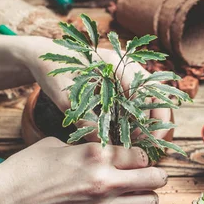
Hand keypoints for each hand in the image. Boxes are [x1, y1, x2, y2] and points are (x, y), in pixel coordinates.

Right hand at [0, 137, 166, 203]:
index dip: (142, 156)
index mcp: (95, 153)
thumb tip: (98, 149)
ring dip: (147, 198)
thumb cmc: (26, 169)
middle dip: (156, 176)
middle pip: (155, 179)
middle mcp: (104, 180)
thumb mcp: (56, 145)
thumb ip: (84, 147)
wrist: (5, 203)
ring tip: (137, 194)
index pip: (142, 154)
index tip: (136, 159)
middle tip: (149, 176)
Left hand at [21, 37, 171, 140]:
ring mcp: (129, 72)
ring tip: (147, 145)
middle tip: (151, 146)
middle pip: (156, 93)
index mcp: (113, 61)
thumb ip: (83, 120)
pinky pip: (145, 101)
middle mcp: (127, 64)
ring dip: (154, 122)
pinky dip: (146, 119)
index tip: (135, 139)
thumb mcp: (64, 97)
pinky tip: (139, 138)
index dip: (141, 116)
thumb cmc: (53, 73)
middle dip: (157, 121)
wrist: (46, 57)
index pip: (140, 90)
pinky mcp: (126, 83)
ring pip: (154, 98)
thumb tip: (103, 146)